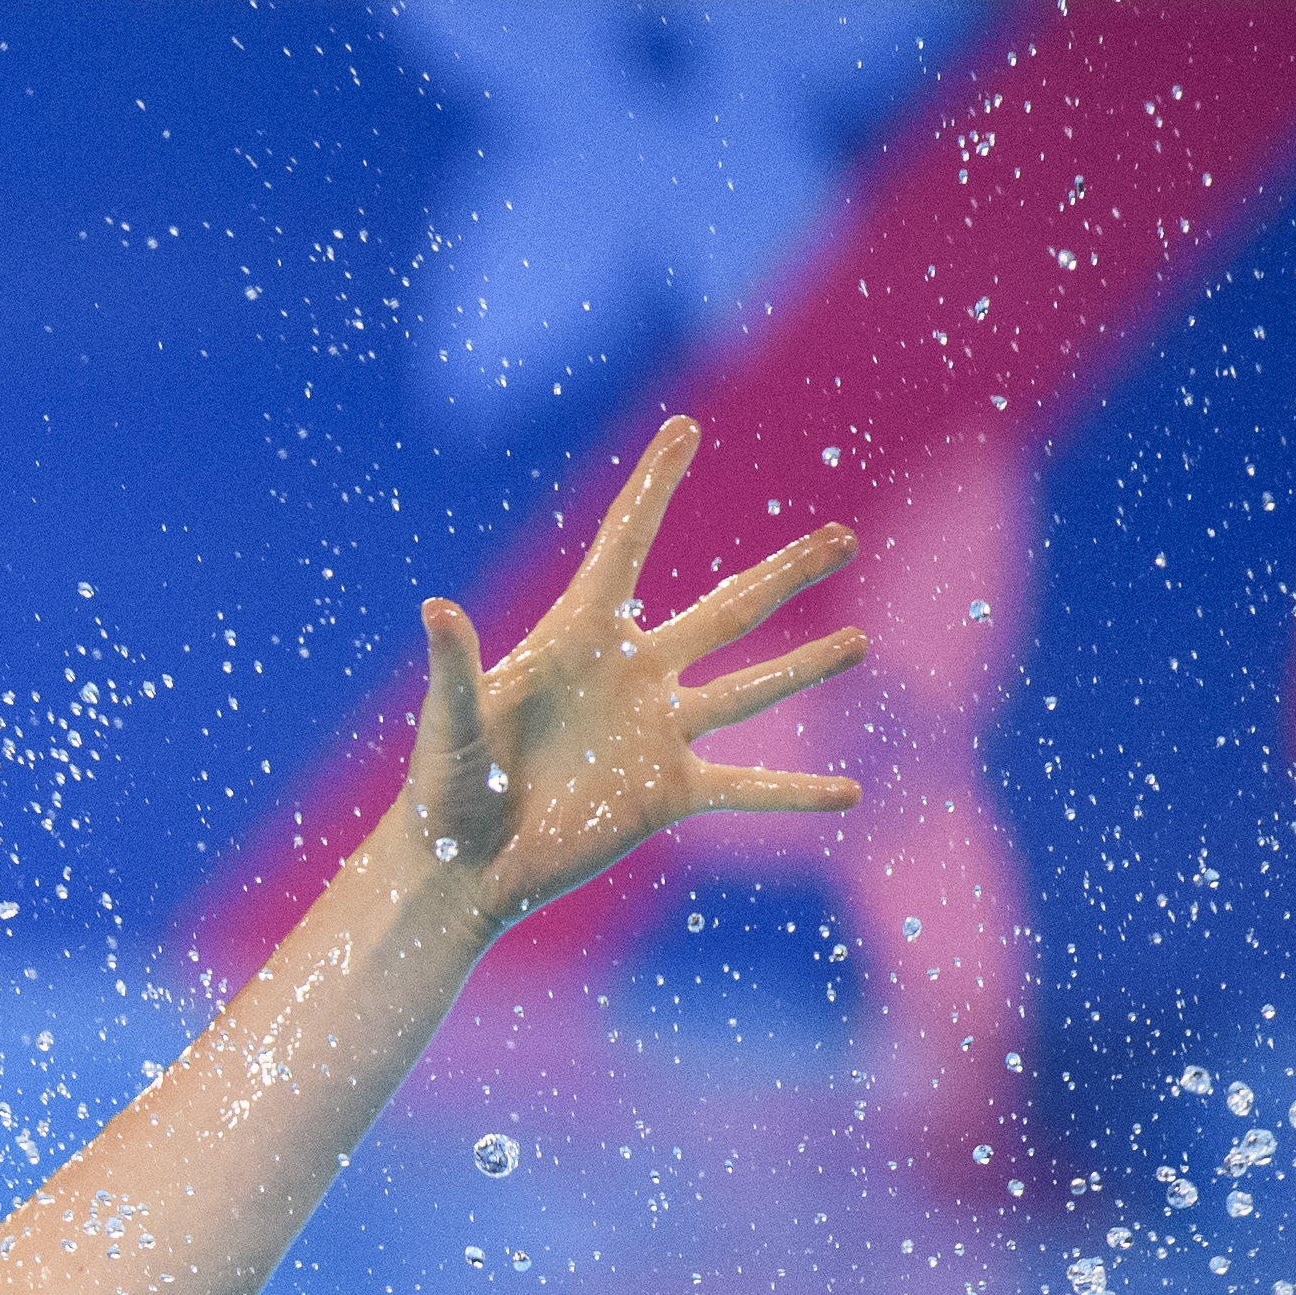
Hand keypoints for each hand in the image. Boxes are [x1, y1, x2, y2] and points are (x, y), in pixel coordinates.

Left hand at [399, 415, 868, 928]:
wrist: (461, 866)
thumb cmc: (444, 788)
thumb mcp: (450, 723)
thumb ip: (455, 667)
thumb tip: (435, 609)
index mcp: (577, 640)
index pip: (624, 546)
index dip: (654, 487)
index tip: (684, 428)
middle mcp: (631, 676)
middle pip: (725, 611)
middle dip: (786, 574)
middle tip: (844, 536)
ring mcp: (657, 734)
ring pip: (750, 691)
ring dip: (807, 667)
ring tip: (860, 643)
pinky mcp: (668, 794)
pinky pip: (746, 789)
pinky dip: (795, 791)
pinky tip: (850, 794)